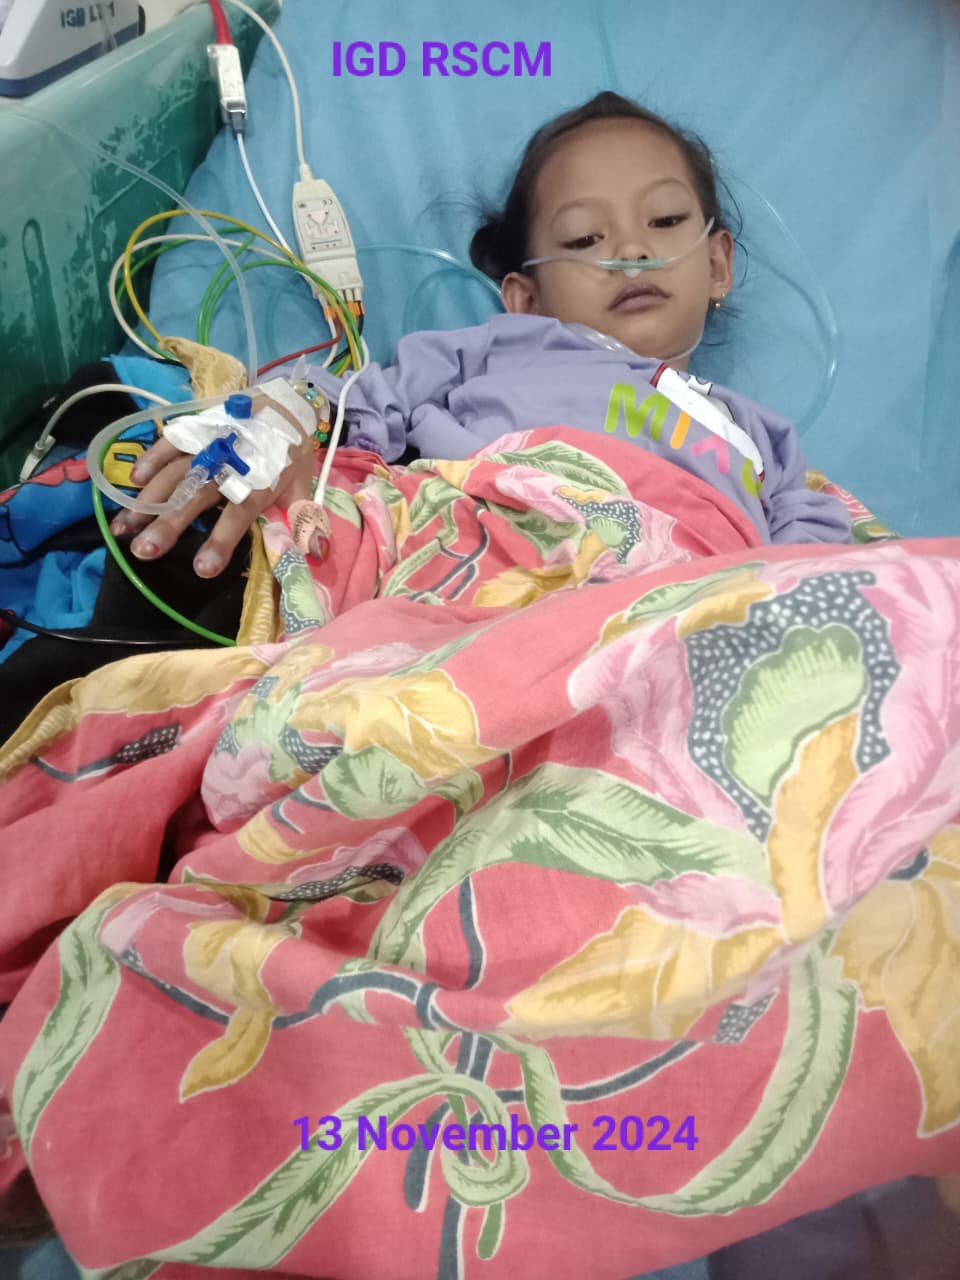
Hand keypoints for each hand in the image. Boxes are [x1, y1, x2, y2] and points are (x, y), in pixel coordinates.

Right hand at [109, 394, 315, 577]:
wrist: (284, 402)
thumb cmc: (289, 453)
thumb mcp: (302, 485)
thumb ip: (304, 519)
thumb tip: (317, 554)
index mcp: (258, 482)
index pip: (237, 515)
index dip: (220, 541)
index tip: (202, 569)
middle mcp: (229, 465)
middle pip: (195, 497)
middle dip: (168, 525)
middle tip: (143, 552)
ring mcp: (208, 444)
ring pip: (174, 474)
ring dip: (147, 501)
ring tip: (123, 529)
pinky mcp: (195, 429)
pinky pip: (170, 443)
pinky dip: (150, 459)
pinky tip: (132, 482)